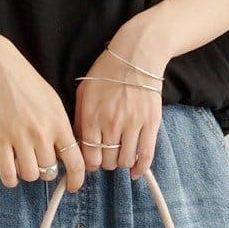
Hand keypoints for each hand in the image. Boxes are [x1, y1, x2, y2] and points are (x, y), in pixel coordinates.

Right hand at [0, 41, 85, 192]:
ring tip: (25, 162)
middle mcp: (41, 134)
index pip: (75, 162)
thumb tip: (67, 154)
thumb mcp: (54, 103)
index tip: (73, 186)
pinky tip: (12, 171)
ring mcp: (19, 139)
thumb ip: (62, 128)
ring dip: (29, 173)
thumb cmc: (28, 84)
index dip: (77, 179)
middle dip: (47, 171)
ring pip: (30, 175)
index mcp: (59, 124)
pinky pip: (8, 174)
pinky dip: (11, 179)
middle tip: (41, 161)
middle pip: (50, 171)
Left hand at [74, 35, 169, 180]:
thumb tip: (78, 144)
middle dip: (106, 163)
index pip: (88, 156)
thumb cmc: (107, 73)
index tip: (93, 160)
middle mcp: (110, 124)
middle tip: (108, 155)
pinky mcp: (150, 124)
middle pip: (106, 161)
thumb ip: (80, 120)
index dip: (90, 164)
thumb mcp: (84, 93)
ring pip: (125, 161)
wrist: (136, 56)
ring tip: (121, 155)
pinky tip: (136, 171)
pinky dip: (141, 168)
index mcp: (91, 117)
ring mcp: (132, 124)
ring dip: (122, 163)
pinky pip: (146, 155)